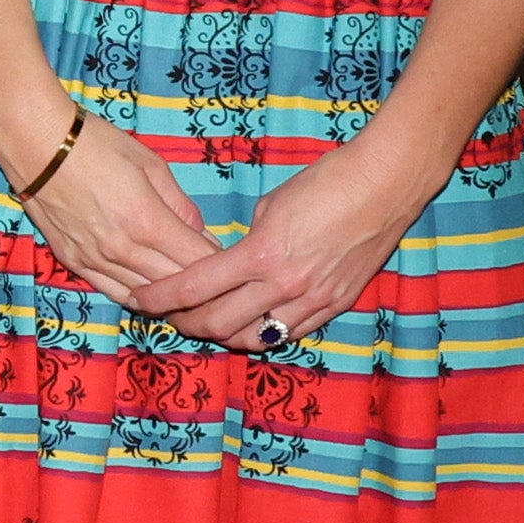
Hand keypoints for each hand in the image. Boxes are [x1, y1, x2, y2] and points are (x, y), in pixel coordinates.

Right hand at [2, 109, 217, 307]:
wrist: (34, 141)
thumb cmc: (94, 143)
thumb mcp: (149, 163)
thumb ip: (179, 204)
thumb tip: (199, 233)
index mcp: (147, 221)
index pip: (199, 262)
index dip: (221, 266)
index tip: (232, 262)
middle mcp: (123, 249)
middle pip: (177, 286)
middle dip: (202, 287)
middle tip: (217, 281)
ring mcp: (96, 260)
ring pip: (147, 297)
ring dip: (171, 297)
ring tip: (188, 291)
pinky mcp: (74, 262)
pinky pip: (115, 293)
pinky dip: (138, 296)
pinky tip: (151, 291)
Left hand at [126, 144, 433, 350]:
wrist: (383, 188)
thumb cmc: (323, 184)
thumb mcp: (269, 206)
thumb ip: (248, 242)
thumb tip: (235, 263)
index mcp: (260, 255)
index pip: (195, 288)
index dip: (161, 298)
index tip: (140, 301)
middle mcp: (283, 286)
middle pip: (218, 323)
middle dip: (185, 323)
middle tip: (168, 316)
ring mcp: (312, 302)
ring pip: (253, 339)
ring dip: (222, 336)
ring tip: (204, 326)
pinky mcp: (334, 307)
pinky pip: (288, 333)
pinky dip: (261, 334)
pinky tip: (247, 327)